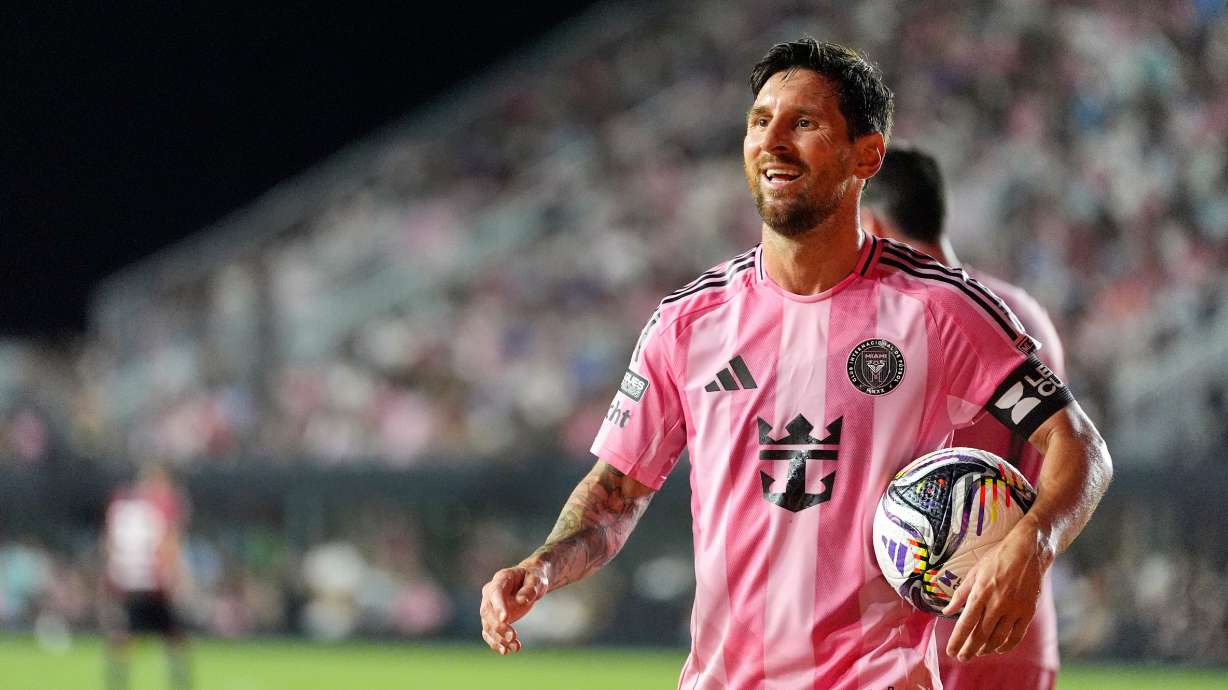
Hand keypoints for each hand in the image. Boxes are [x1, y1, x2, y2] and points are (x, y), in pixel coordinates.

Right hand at [479, 563, 548, 654]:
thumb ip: (530, 588)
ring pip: (487, 625)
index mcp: (500, 579)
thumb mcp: (537, 579)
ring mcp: (490, 607)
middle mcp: (490, 594)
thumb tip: (523, 600)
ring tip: (515, 647)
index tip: (505, 620)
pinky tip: (506, 651)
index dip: (498, 607)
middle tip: (512, 637)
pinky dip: (496, 643)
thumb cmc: (533, 578)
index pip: (495, 593)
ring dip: (498, 639)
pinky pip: (489, 633)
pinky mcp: (493, 619)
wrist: (529, 582)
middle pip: (487, 612)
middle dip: (498, 627)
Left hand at [941, 519, 1050, 660]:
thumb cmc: (996, 559)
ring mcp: (1014, 610)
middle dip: (970, 650)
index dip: (957, 640)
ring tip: (978, 653)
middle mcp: (996, 604)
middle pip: (981, 635)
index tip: (951, 651)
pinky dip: (1007, 646)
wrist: (1027, 552)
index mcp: (980, 594)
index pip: (965, 624)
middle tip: (963, 658)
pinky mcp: (1028, 612)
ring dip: (986, 649)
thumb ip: (960, 594)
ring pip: (998, 638)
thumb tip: (947, 611)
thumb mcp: (973, 573)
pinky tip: (999, 649)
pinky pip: (1016, 636)